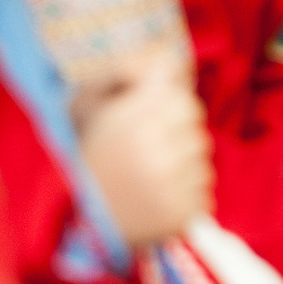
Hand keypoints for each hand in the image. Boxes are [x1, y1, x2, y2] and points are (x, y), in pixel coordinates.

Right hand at [75, 50, 211, 247]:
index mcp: (129, 117)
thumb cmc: (88, 161)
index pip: (176, 86)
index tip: (148, 114)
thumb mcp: (90, 107)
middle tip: (146, 149)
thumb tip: (168, 53)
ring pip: (200, 155)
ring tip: (146, 179)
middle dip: (174, 130)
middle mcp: (154, 147)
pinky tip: (155, 201)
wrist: (78, 230)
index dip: (164, 98)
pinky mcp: (183, 214)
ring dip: (181, 163)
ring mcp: (171, 183)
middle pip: (192, 118)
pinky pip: (203, 189)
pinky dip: (185, 194)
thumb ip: (128, 72)